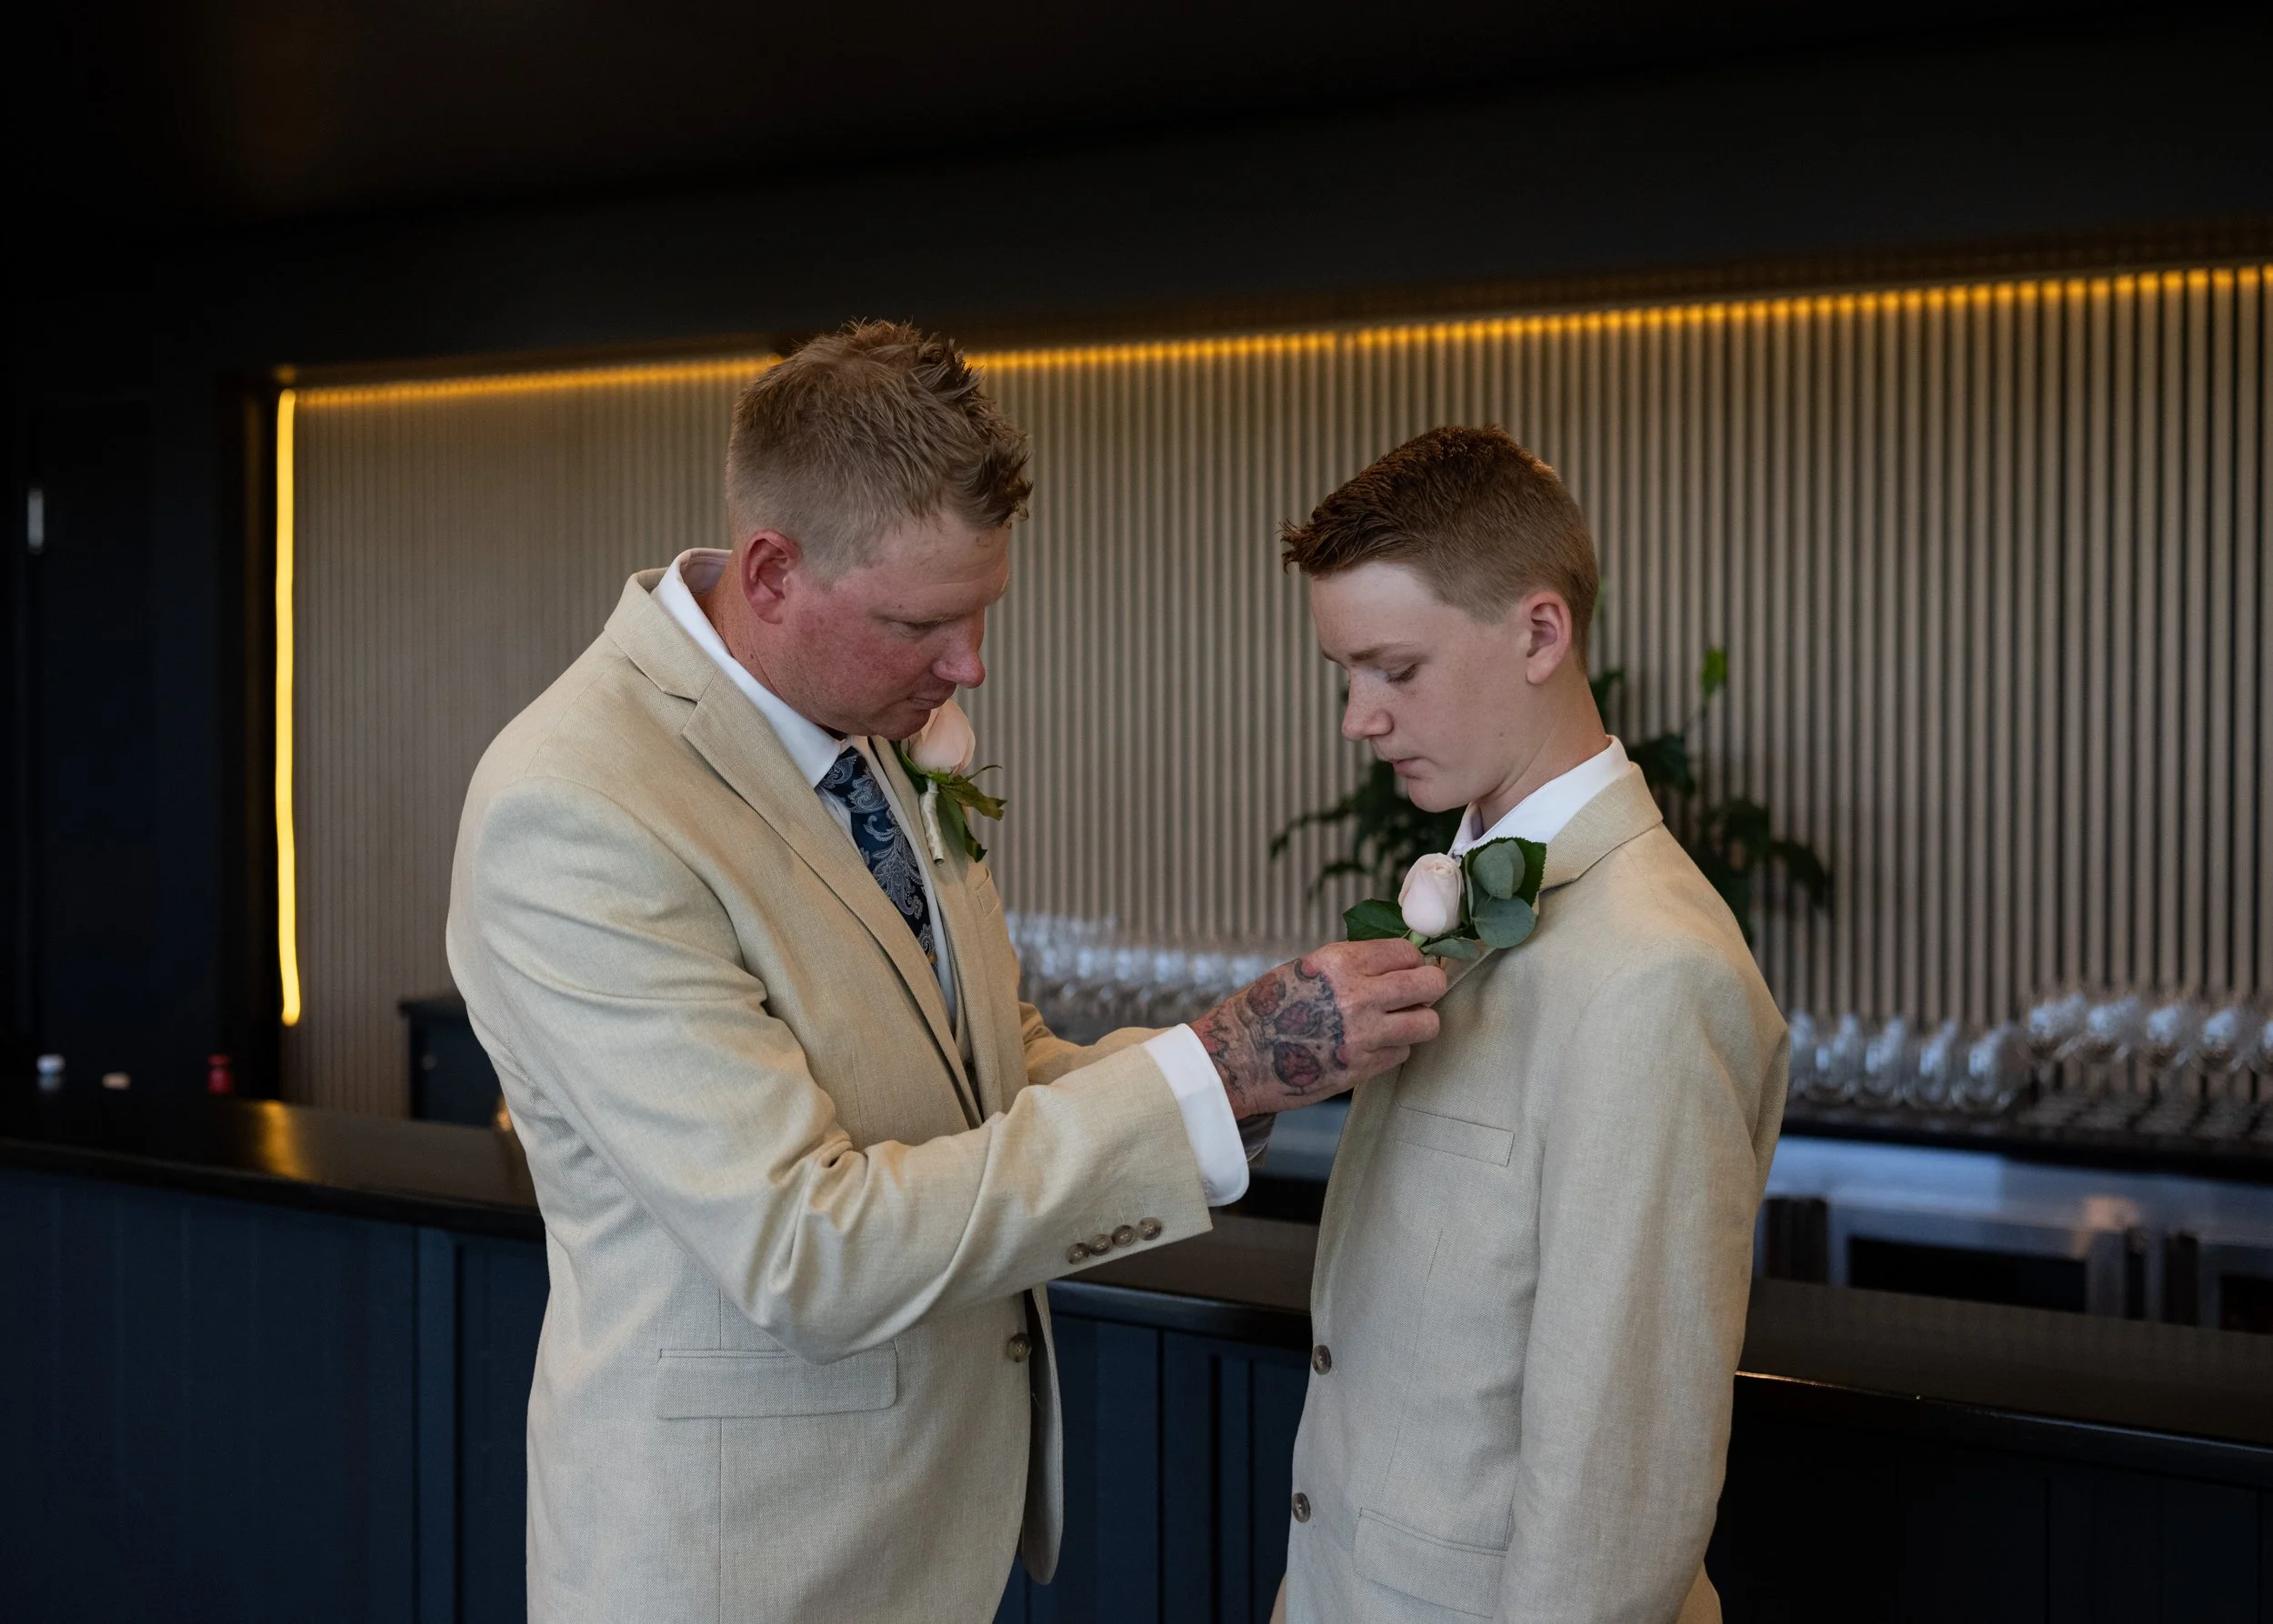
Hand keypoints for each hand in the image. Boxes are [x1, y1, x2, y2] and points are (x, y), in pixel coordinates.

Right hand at [1192, 939, 1446, 1115]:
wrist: (1239, 1057)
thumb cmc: (1267, 1009)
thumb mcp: (1307, 968)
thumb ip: (1352, 964)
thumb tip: (1398, 960)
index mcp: (1340, 963)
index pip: (1406, 952)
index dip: (1413, 959)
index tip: (1411, 966)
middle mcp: (1357, 997)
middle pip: (1428, 984)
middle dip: (1430, 985)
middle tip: (1420, 991)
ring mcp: (1363, 1036)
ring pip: (1427, 1023)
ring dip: (1419, 1021)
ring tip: (1401, 1021)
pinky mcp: (1362, 1069)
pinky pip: (1402, 1053)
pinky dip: (1393, 1049)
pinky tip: (1370, 1045)